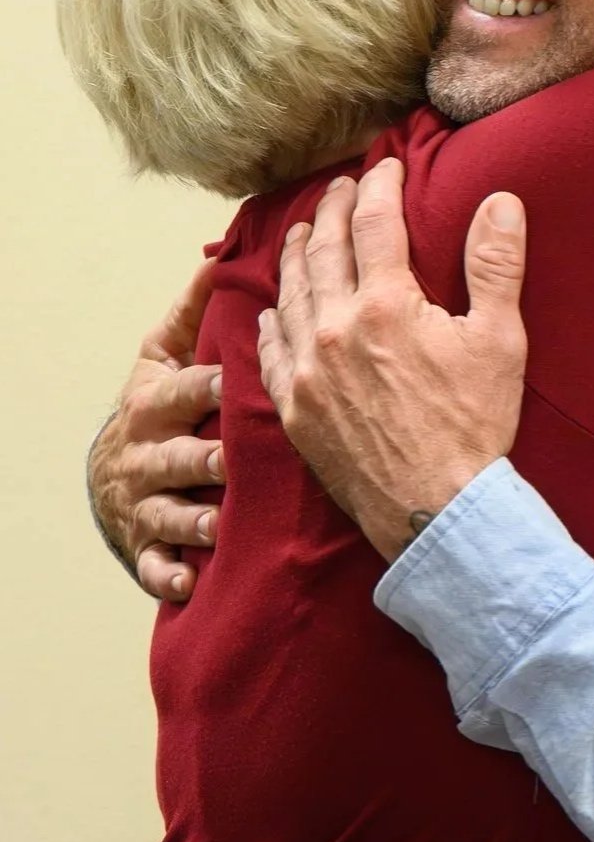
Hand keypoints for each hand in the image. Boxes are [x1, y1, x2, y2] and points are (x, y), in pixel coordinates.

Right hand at [89, 261, 223, 600]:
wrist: (110, 473)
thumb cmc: (155, 404)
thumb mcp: (162, 356)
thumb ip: (193, 312)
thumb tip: (222, 259)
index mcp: (156, 405)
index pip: (185, 393)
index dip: (208, 388)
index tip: (235, 381)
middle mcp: (148, 455)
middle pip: (179, 457)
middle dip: (204, 460)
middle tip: (233, 460)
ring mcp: (146, 504)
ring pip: (169, 513)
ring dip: (193, 521)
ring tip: (216, 525)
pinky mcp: (148, 547)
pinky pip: (156, 568)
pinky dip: (169, 577)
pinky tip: (190, 582)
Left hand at [258, 157, 527, 562]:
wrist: (434, 511)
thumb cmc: (473, 426)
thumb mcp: (499, 340)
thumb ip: (495, 265)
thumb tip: (500, 201)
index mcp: (385, 305)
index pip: (374, 224)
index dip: (379, 187)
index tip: (385, 166)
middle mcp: (334, 329)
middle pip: (324, 250)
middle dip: (333, 209)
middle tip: (340, 187)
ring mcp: (306, 371)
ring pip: (290, 293)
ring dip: (296, 254)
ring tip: (303, 231)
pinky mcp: (293, 408)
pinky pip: (269, 350)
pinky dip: (270, 319)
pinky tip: (272, 308)